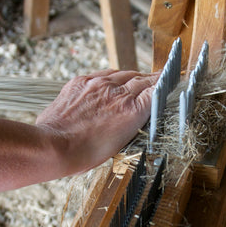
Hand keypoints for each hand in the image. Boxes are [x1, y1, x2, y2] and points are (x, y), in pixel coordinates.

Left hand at [36, 69, 157, 174]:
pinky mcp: (82, 81)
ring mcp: (98, 84)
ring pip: (123, 74)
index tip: (172, 81)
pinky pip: (104, 74)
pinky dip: (113, 77)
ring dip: (133, 77)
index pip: (156, 90)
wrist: (54, 146)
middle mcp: (117, 93)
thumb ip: (132, 123)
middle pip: (142, 79)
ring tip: (139, 79)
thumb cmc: (85, 152)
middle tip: (161, 77)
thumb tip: (138, 113)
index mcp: (131, 111)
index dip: (165, 84)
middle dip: (153, 79)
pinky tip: (114, 81)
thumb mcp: (119, 143)